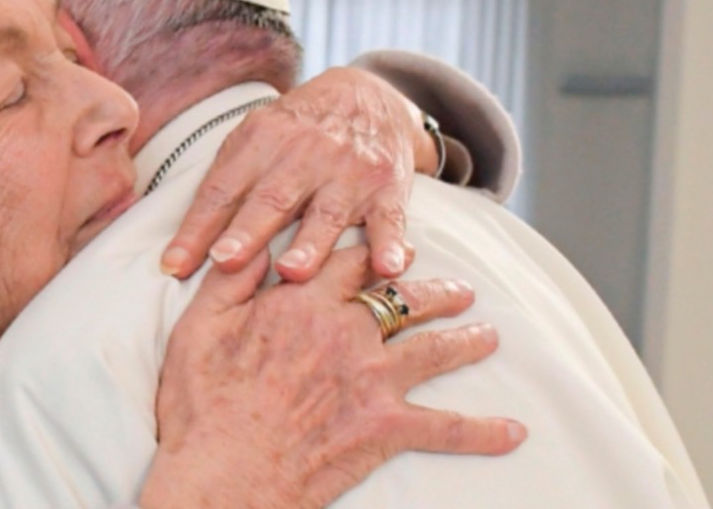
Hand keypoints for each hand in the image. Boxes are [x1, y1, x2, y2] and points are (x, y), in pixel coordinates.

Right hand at [139, 247, 524, 508]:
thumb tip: (251, 241)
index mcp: (303, 302)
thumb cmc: (201, 404)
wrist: (222, 472)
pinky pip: (446, 428)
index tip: (393, 249)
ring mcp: (371, 380)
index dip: (374, 251)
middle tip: (458, 290)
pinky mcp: (385, 428)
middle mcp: (347, 333)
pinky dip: (483, 431)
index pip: (350, 261)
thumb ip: (231, 279)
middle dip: (434, 291)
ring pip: (433, 350)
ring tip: (487, 335)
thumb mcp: (199, 326)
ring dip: (465, 340)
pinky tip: (512, 431)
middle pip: (403, 298)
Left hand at [162, 67, 438, 281]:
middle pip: (271, 197)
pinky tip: (387, 268)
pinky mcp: (388, 188)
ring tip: (292, 273)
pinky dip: (389, 245)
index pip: (223, 189)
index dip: (197, 227)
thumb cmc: (297, 131)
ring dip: (310, 244)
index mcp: (262, 140)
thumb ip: (225, 182)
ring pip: (327, 212)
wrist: (370, 95)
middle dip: (247, 231)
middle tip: (224, 262)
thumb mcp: (256, 136)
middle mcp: (305, 153)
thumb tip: (183, 243)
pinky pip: (390, 219)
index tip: (173, 265)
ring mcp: (349, 171)